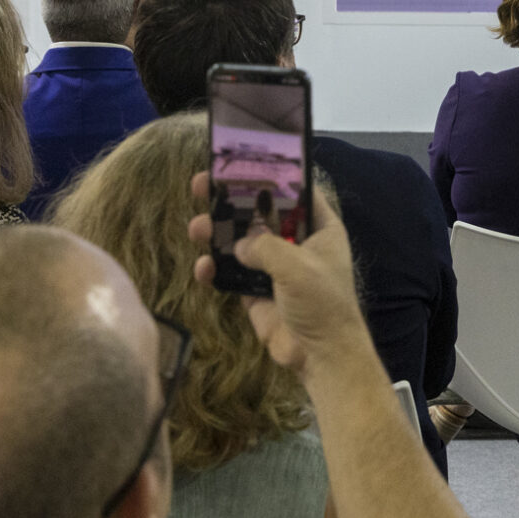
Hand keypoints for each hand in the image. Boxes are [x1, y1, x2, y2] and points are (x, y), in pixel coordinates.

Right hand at [189, 175, 369, 373]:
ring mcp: (276, 268)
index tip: (244, 162)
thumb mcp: (297, 266)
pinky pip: (231, 274)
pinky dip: (216, 270)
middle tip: (203, 184)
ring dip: (217, 233)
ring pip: (241, 241)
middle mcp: (298, 243)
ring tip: (196, 228)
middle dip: (232, 200)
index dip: (273, 175)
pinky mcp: (257, 292)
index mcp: (320, 229)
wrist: (318, 356)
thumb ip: (266, 246)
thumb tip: (240, 243)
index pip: (298, 191)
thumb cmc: (321, 303)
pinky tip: (203, 269)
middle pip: (261, 212)